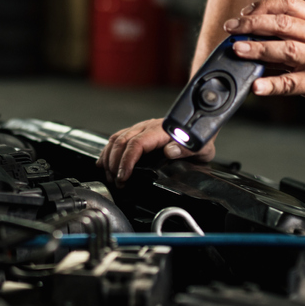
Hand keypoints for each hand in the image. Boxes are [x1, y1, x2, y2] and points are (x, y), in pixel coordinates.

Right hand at [96, 117, 214, 185]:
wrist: (199, 123)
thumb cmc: (199, 137)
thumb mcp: (200, 146)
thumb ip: (187, 148)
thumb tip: (170, 151)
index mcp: (161, 131)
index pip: (137, 143)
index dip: (127, 160)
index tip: (123, 176)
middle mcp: (148, 127)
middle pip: (122, 141)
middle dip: (114, 163)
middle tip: (117, 182)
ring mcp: (141, 128)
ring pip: (116, 139)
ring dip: (109, 158)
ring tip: (110, 176)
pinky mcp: (137, 131)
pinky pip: (117, 138)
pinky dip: (108, 151)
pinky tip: (104, 163)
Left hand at [225, 0, 304, 117]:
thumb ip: (292, 37)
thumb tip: (254, 36)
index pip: (290, 4)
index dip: (264, 6)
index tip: (244, 13)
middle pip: (283, 23)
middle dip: (253, 24)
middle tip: (231, 29)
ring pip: (287, 49)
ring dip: (258, 48)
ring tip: (238, 49)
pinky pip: (293, 83)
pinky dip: (273, 84)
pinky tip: (258, 86)